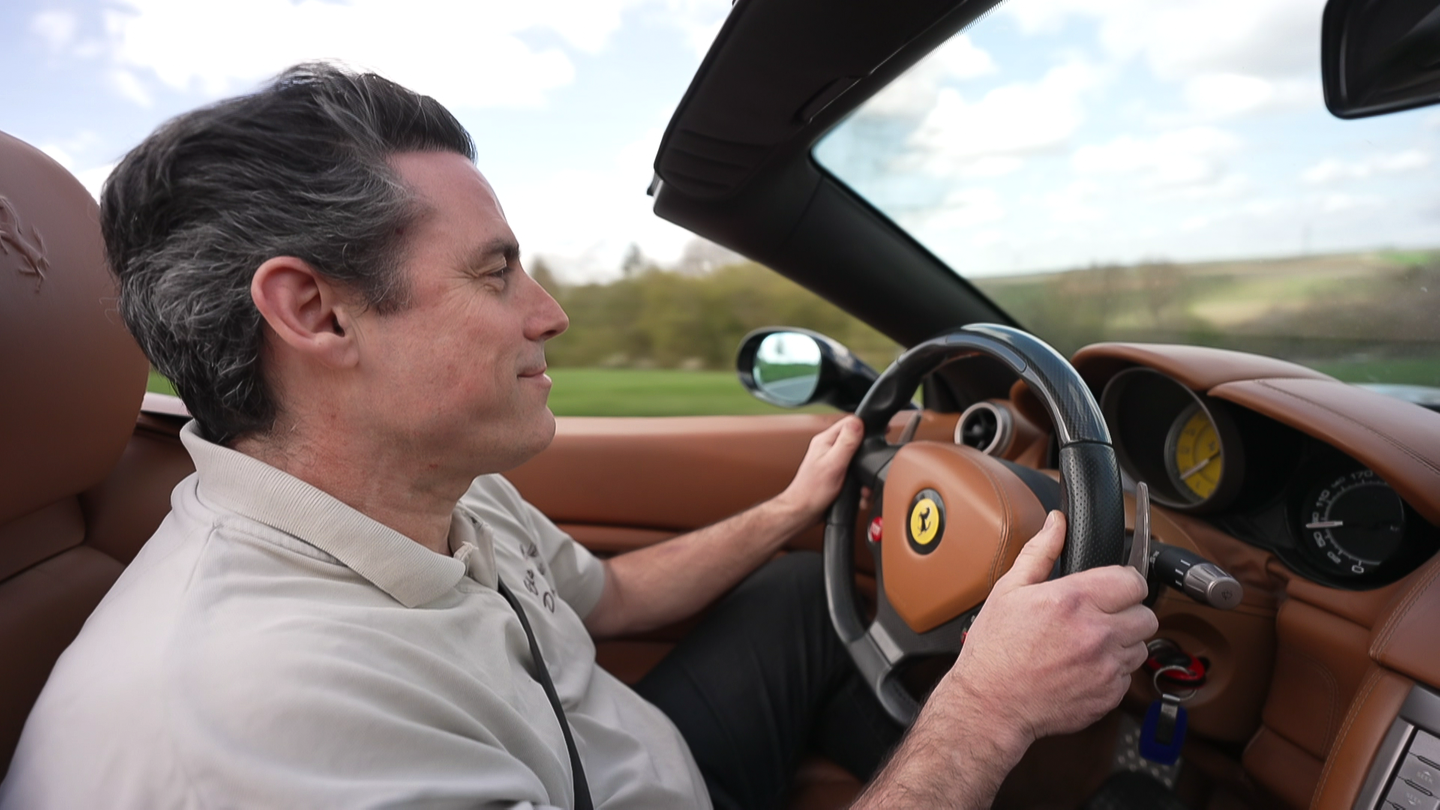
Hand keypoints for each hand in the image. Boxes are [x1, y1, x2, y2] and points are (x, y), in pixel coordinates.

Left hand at [772, 415, 862, 521]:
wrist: (802, 513)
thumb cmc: (811, 492)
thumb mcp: (833, 464)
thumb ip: (846, 443)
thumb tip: (858, 423)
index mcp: (826, 441)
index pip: (850, 422)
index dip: (867, 425)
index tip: (881, 433)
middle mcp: (829, 449)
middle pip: (857, 440)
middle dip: (868, 455)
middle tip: (871, 466)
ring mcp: (833, 462)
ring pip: (858, 460)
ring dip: (864, 474)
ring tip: (862, 487)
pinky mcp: (837, 475)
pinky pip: (855, 474)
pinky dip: (859, 485)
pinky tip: (858, 494)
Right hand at [936, 511, 1156, 750]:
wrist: (992, 704)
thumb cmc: (995, 650)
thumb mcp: (1009, 591)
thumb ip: (1040, 552)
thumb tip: (1057, 523)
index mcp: (1073, 600)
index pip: (1134, 581)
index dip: (1124, 581)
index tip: (1112, 586)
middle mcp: (1096, 633)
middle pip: (1146, 614)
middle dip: (1128, 611)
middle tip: (1101, 615)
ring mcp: (1106, 667)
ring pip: (1141, 645)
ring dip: (1123, 642)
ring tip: (1091, 643)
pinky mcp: (1109, 695)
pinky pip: (1129, 675)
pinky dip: (1114, 669)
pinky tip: (1086, 666)